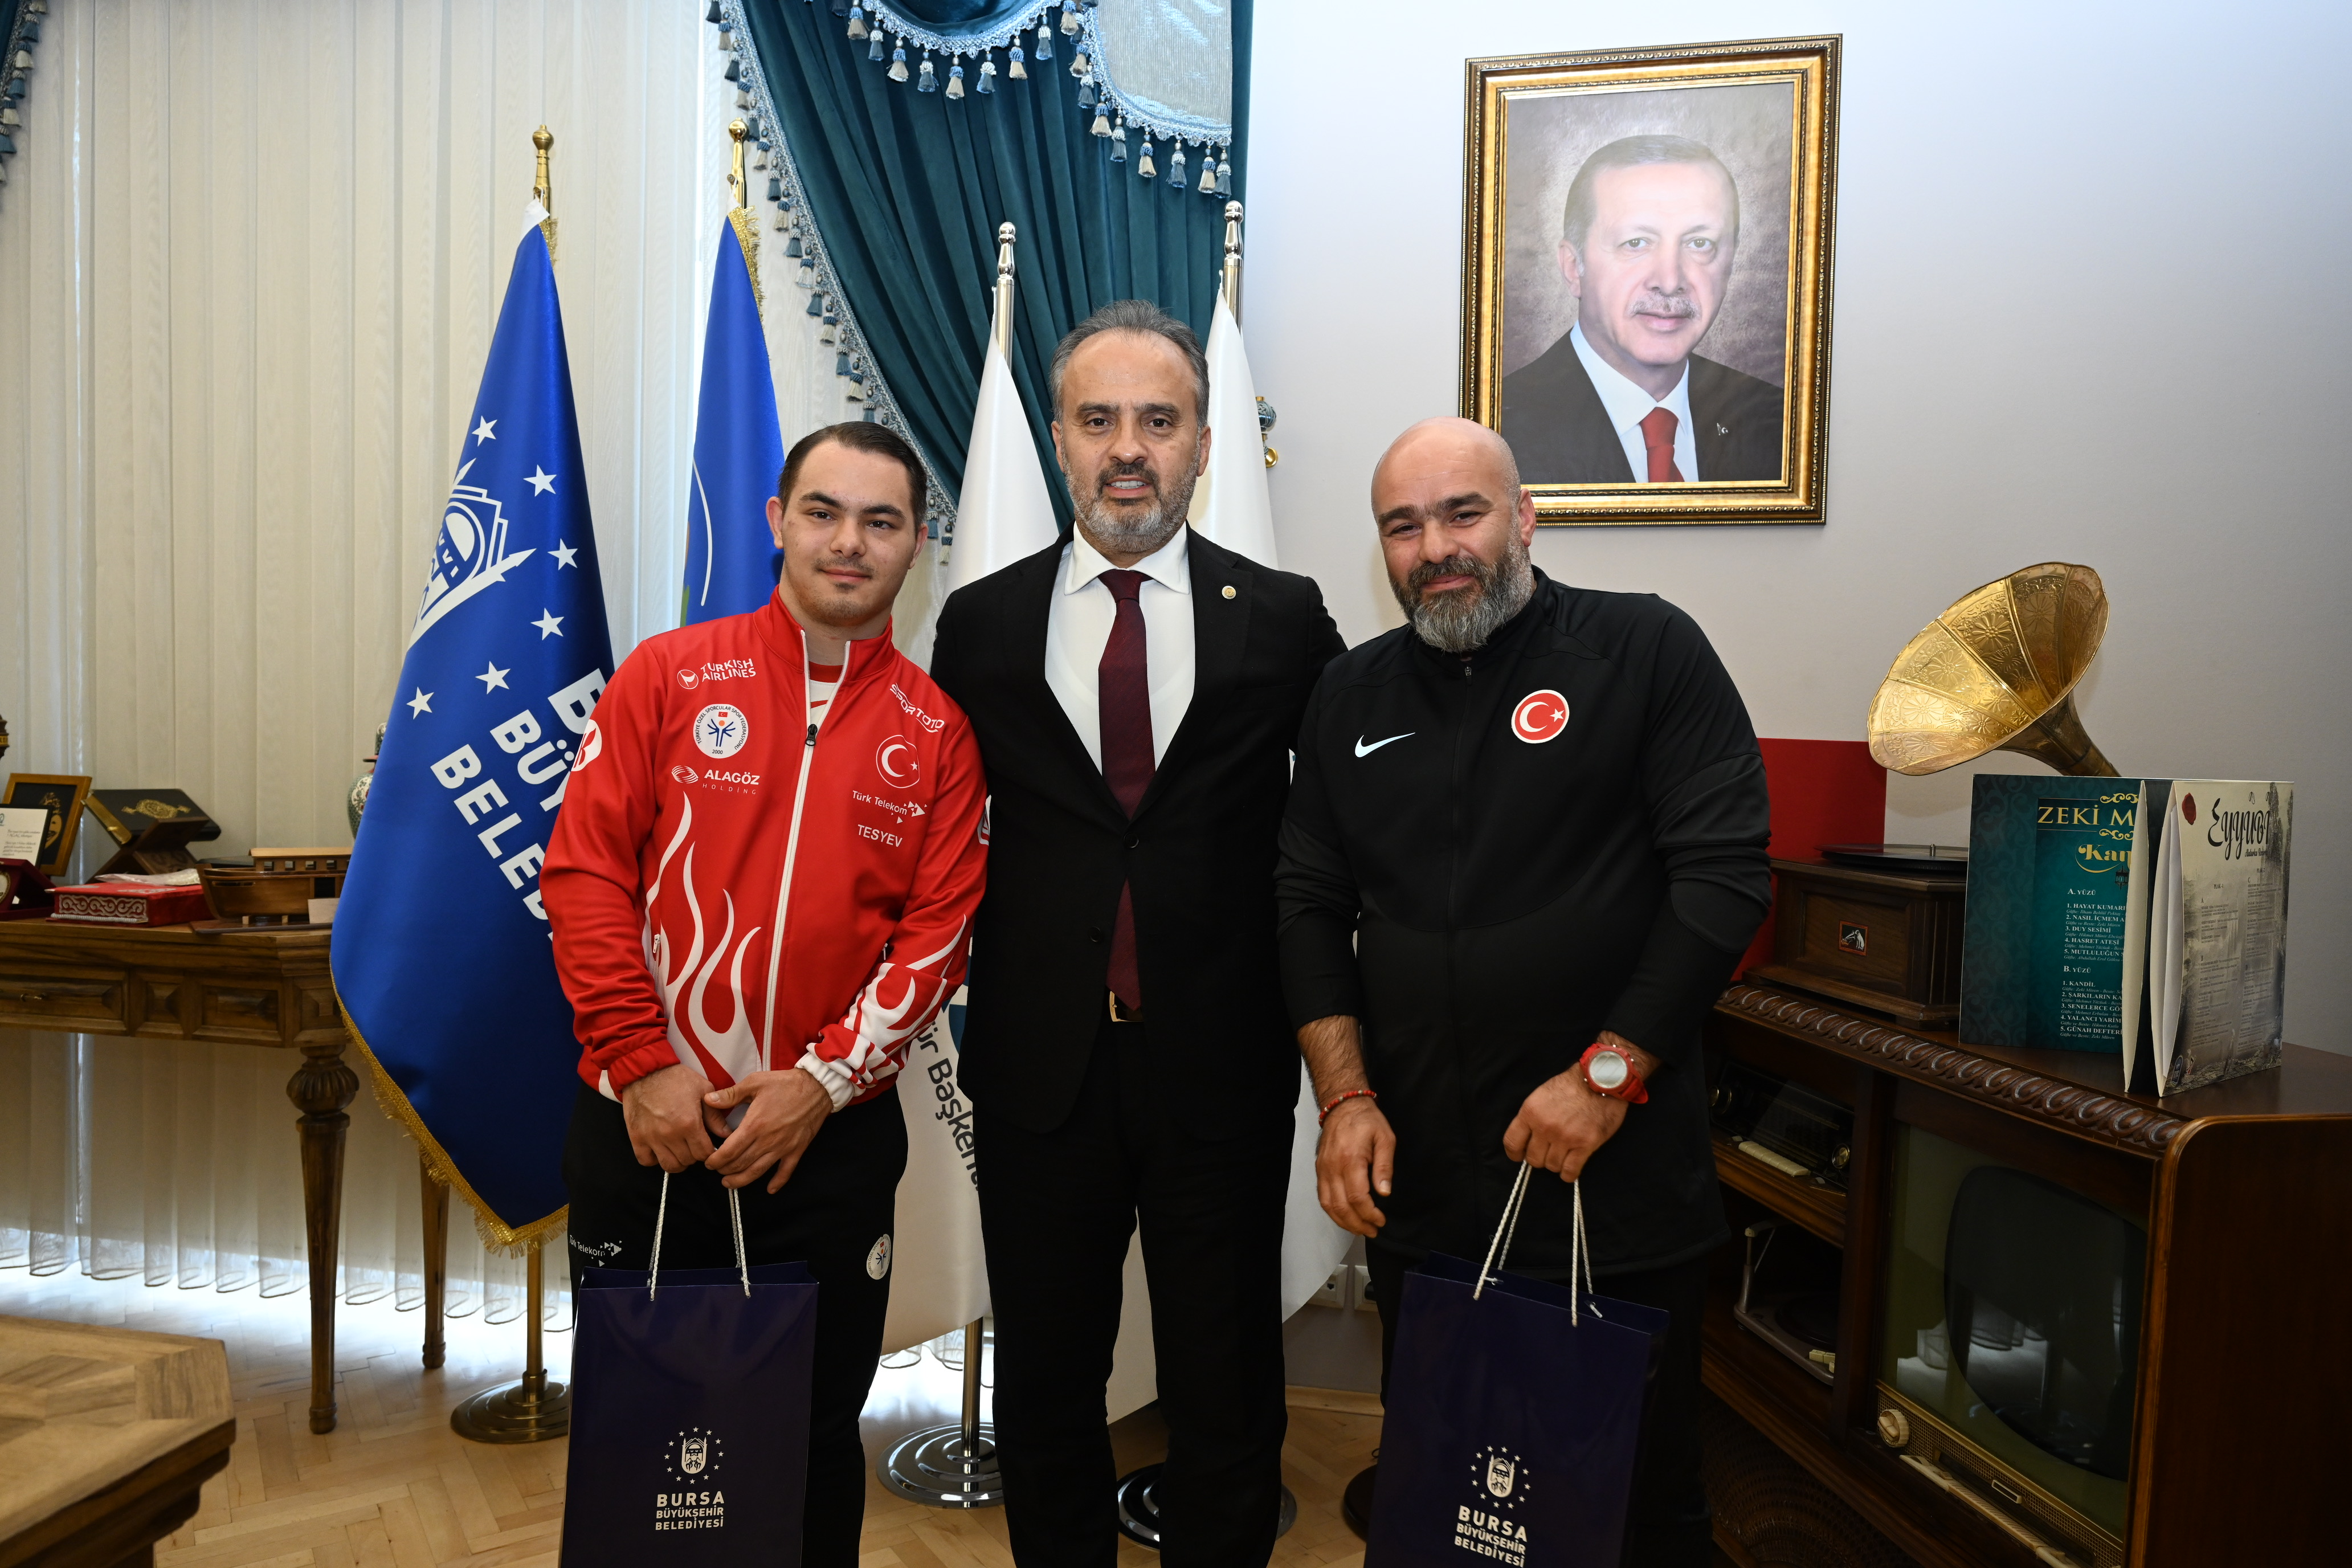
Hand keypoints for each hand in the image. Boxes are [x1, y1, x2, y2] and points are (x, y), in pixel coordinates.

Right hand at [621, 1063, 727, 1172]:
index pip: (704, 1153)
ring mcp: (652, 1138)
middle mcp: (670, 1134)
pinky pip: (646, 1161)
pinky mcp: (636, 1137)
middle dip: (694, 1156)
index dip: (709, 1152)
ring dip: (677, 1161)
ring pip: (669, 1165)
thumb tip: (726, 1134)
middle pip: (688, 1161)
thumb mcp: (703, 1090)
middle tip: (693, 1145)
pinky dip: (654, 1159)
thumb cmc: (676, 1078)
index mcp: (689, 1123)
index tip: (708, 1146)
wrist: (646, 1070)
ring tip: (679, 1150)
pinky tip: (660, 1150)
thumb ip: (715, 1115)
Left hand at [701, 1069, 833, 1192]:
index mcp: (754, 1125)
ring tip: (730, 1183)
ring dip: (742, 1181)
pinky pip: (786, 1172)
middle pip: (740, 1164)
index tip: (709, 1162)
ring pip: (758, 1172)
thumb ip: (730, 1094)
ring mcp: (783, 1147)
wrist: (816, 1087)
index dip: (715, 1161)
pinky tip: (770, 1189)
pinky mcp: (796, 1150)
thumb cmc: (785, 1083)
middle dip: (725, 1171)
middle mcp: (767, 1140)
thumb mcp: (755, 1083)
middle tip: (717, 1171)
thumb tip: (708, 1099)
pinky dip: (777, 1183)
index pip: (729, 1151)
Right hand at [1316, 1097, 1395, 1237]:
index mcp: (1350, 1159)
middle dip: (1358, 1224)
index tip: (1381, 1220)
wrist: (1343, 1105)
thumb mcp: (1385, 1138)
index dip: (1369, 1214)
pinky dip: (1332, 1212)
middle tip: (1372, 1230)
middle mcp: (1333, 1167)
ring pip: (1328, 1205)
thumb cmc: (1366, 1121)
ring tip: (1360, 1229)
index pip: (1357, 1197)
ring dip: (1344, 1222)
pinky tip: (1345, 1217)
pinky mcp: (1319, 1170)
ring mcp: (1323, 1169)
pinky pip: (1322, 1197)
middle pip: (1341, 1206)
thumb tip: (1384, 1193)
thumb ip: (1385, 1166)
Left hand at [1503, 1034, 1656, 1179]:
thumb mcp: (1541, 1095)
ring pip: (1552, 1166)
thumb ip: (1532, 1117)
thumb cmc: (1571, 1086)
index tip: (1519, 1156)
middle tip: (1547, 1152)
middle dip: (1539, 1158)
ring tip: (1562, 1155)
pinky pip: (1570, 1171)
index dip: (1515, 1154)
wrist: (1600, 1080)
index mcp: (1530, 1112)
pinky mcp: (1585, 1145)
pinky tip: (1569, 1170)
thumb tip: (1526, 1140)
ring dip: (1556, 1164)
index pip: (1512, 1142)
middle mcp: (1545, 1127)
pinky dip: (1568, 1174)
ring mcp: (1565, 1137)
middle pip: (1533, 1159)